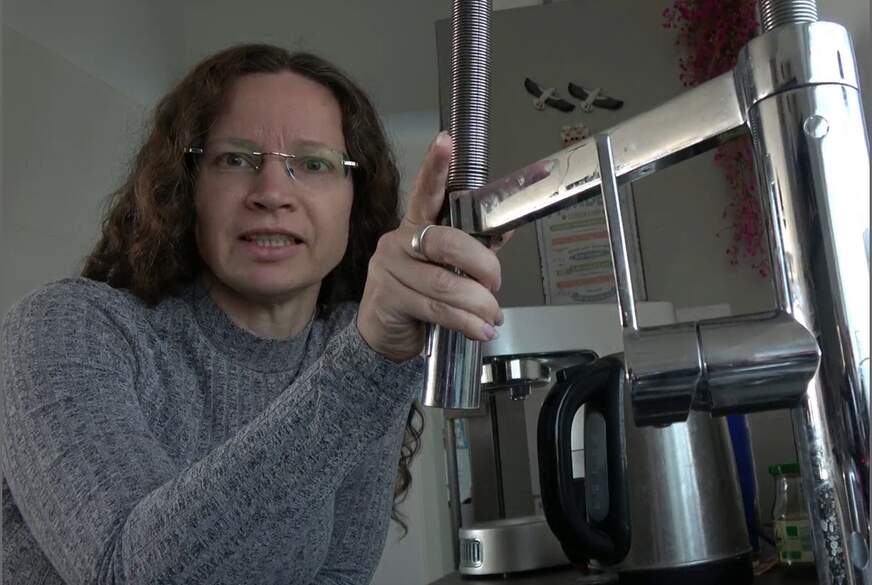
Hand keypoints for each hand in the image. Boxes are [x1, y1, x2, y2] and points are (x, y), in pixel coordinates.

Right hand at [356, 132, 504, 361]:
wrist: (383, 334)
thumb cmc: (418, 294)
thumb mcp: (446, 268)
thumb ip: (472, 249)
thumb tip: (506, 231)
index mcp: (416, 225)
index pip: (426, 191)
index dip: (436, 168)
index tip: (446, 141)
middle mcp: (399, 241)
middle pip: (446, 241)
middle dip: (481, 264)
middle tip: (496, 283)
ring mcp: (389, 269)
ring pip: (444, 283)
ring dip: (478, 303)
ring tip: (493, 316)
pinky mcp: (388, 298)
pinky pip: (436, 309)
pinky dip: (465, 322)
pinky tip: (479, 329)